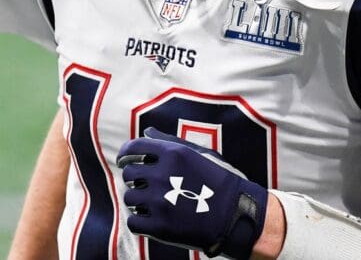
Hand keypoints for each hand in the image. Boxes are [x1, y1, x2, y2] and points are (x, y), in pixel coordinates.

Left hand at [117, 128, 267, 258]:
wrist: (237, 215)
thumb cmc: (220, 181)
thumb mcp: (199, 154)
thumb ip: (170, 142)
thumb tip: (146, 132)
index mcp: (173, 154)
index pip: (133, 148)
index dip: (124, 154)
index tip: (123, 160)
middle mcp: (163, 175)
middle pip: (129, 174)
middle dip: (135, 179)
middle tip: (147, 186)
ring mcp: (160, 202)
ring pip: (130, 198)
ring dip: (138, 200)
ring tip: (154, 204)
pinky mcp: (160, 227)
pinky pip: (133, 222)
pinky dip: (139, 221)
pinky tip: (152, 219)